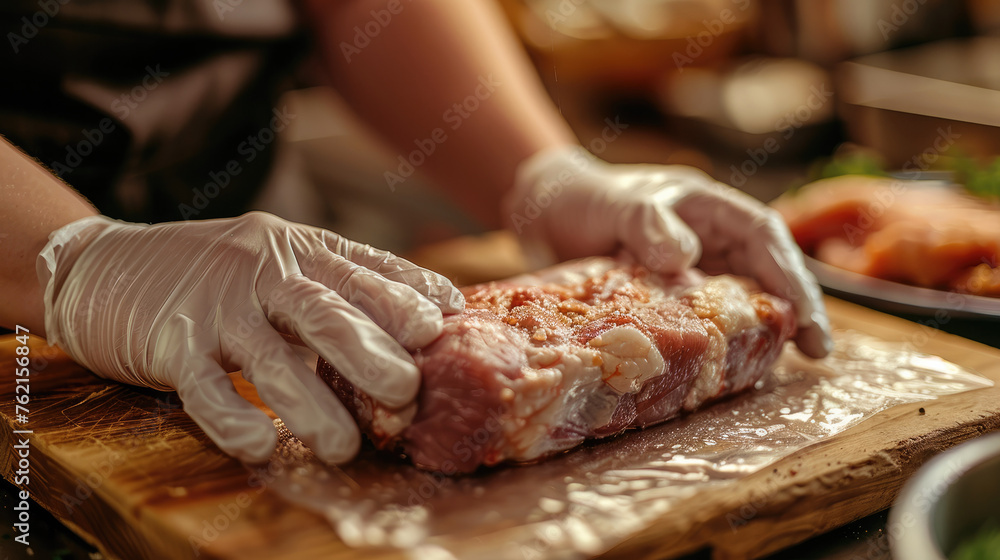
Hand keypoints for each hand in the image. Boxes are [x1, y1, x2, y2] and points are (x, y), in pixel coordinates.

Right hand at [36, 212, 463, 462]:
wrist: (103, 265)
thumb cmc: (213, 274)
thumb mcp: (281, 262)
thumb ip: (339, 289)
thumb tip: (418, 332)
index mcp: (301, 250)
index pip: (366, 270)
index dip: (410, 297)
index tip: (449, 326)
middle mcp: (264, 271)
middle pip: (326, 312)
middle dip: (372, 352)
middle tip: (409, 391)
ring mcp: (217, 307)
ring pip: (270, 357)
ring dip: (310, 404)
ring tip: (345, 446)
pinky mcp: (170, 343)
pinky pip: (203, 387)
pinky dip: (231, 419)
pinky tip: (259, 446)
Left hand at [503, 146, 830, 357]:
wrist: (545, 214)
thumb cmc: (587, 198)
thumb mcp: (618, 204)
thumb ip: (647, 223)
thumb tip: (686, 258)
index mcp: (710, 209)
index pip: (765, 238)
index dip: (791, 275)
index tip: (805, 314)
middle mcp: (711, 240)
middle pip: (766, 272)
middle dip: (795, 308)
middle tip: (818, 352)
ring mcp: (693, 271)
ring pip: (740, 299)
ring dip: (762, 329)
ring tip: (779, 366)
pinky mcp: (668, 298)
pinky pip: (703, 320)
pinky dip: (718, 341)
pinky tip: (727, 369)